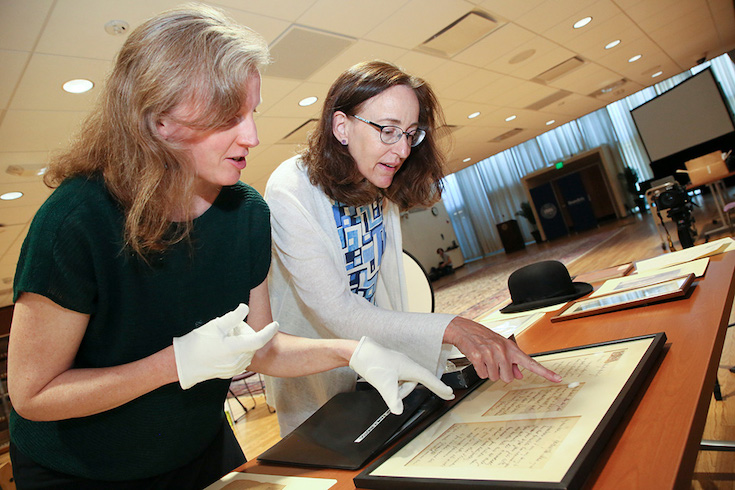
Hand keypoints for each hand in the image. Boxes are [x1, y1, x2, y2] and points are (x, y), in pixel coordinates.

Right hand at [173, 304, 278, 388]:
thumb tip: (245, 308)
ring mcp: (234, 369)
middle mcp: (238, 361)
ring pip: (247, 352)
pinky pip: (241, 360)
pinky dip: (238, 352)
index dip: (269, 331)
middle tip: (230, 329)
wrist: (183, 364)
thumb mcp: (215, 326)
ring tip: (224, 339)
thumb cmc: (197, 343)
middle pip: (252, 344)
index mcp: (235, 348)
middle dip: (246, 334)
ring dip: (242, 344)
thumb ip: (233, 317)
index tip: (275, 323)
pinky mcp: (230, 374)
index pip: (260, 340)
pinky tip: (223, 349)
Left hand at [349, 337, 453, 414]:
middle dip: (403, 391)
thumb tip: (399, 411)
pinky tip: (383, 380)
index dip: (440, 388)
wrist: (358, 351)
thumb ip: (393, 399)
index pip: (429, 379)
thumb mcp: (384, 384)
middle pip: (413, 383)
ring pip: (404, 382)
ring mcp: (399, 364)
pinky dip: (392, 383)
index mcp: (410, 367)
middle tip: (389, 390)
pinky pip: (397, 378)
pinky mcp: (391, 366)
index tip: (450, 394)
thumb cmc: (373, 362)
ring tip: (383, 382)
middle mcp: (407, 364)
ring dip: (395, 388)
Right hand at [444, 316, 560, 382]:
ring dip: (488, 372)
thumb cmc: (484, 337)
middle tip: (494, 363)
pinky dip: (479, 370)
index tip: (558, 379)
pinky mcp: (477, 357)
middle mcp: (503, 351)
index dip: (546, 373)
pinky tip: (478, 360)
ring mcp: (490, 354)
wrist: (465, 329)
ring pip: (494, 377)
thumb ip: (512, 362)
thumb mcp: (501, 346)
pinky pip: (482, 374)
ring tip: (485, 359)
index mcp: (511, 348)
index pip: (531, 363)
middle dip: (500, 374)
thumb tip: (520, 374)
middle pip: (508, 378)